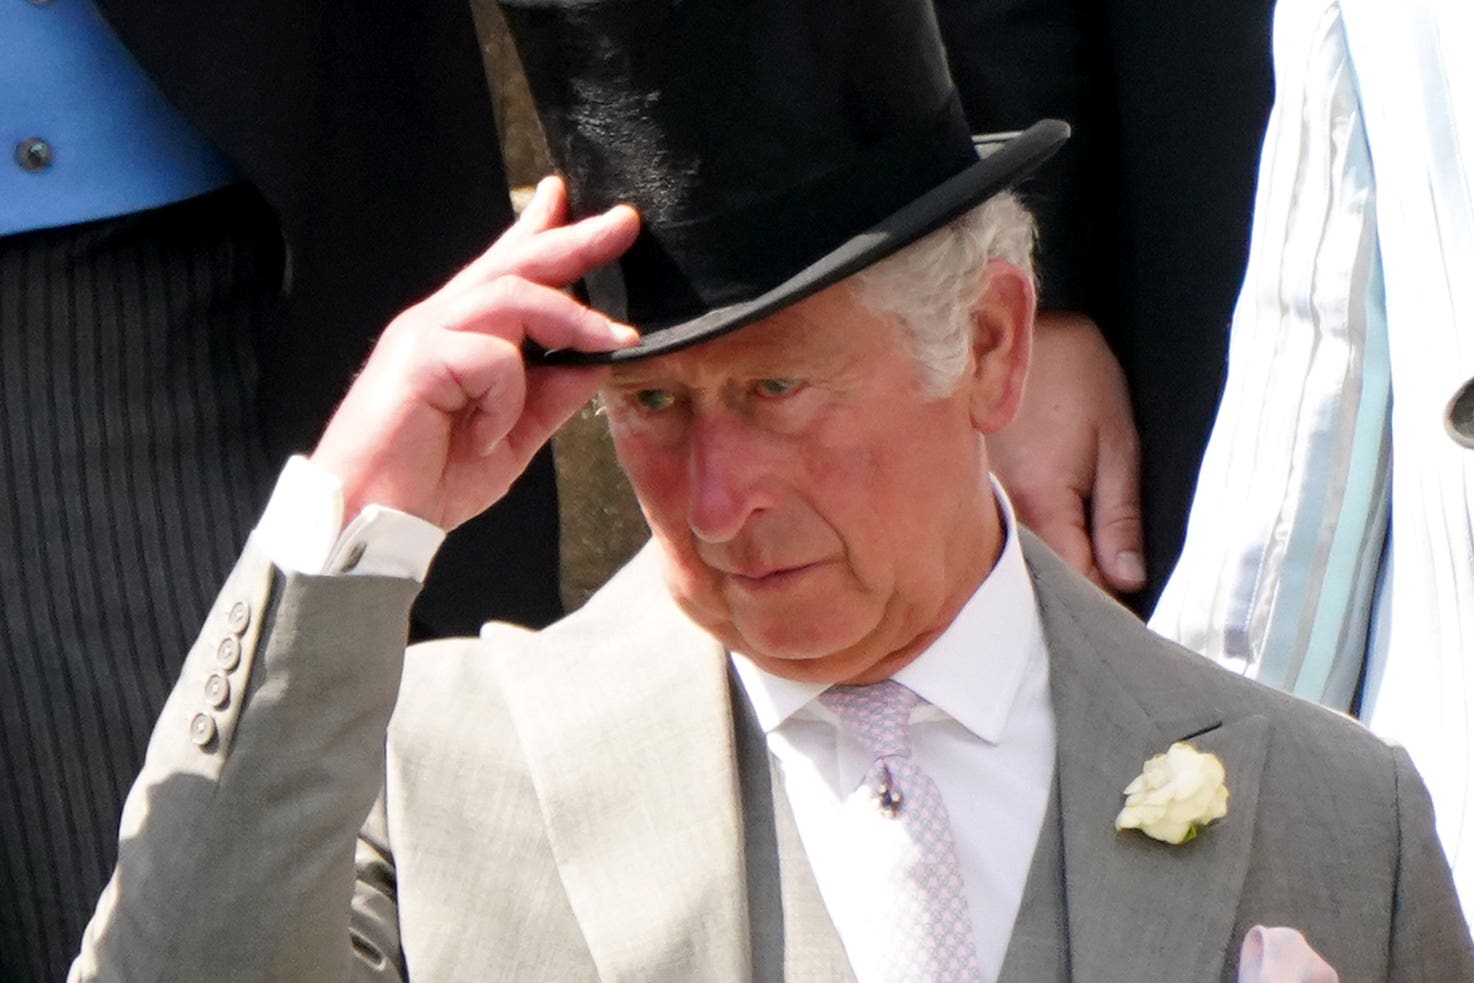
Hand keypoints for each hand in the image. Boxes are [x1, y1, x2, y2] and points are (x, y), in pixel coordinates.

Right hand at [312, 176, 640, 530]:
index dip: (537, 231)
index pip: (502, 267)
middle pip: (515, 263)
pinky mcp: (417, 358)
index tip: (566, 197)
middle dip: (574, 240)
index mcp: (459, 334)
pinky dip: (506, 402)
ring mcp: (425, 334)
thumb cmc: (430, 477)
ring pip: (512, 297)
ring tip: (617, 338)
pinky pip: (493, 359)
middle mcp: (440, 321)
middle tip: (624, 223)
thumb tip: (600, 357)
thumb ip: (553, 394)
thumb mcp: (514, 434)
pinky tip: (485, 436)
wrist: (371, 520)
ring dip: (572, 317)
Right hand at [989, 310, 1144, 592]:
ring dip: (1051, 567)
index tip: (1132, 607)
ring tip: (1082, 559)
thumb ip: (1120, 515)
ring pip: (1020, 560)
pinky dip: (1028, 543)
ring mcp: (979, 501)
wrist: (1007, 324)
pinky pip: (1001, 533)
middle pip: (1042, 580)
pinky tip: (1048, 532)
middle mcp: (1003, 512)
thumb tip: (1128, 579)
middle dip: (1079, 589)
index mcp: (1045, 504)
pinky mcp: (968, 487)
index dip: (1109, 601)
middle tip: (1112, 583)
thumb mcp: (1116, 440)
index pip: (1078, 584)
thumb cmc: (1072, 374)